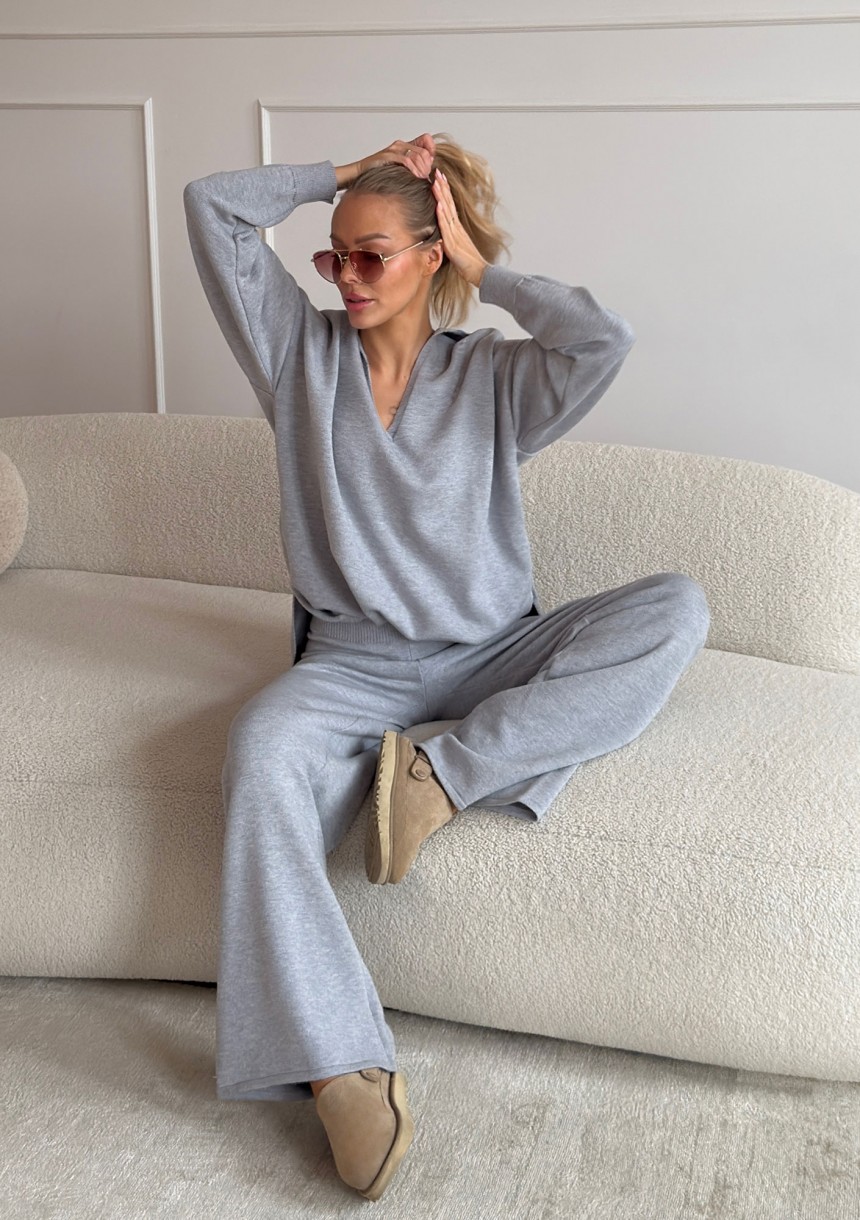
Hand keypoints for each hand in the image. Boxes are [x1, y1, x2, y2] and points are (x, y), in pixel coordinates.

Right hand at [356, 133, 435, 179]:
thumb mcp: (397, 168)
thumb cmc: (377, 173)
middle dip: (428, 166)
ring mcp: (394, 150)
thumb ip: (410, 166)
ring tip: (422, 179)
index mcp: (403, 145)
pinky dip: (414, 171)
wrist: (358, 173)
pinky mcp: (388, 156)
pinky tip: (416, 178)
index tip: (432, 165)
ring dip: (423, 170)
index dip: (432, 151)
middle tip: (427, 177)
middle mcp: (400, 145)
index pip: (426, 139)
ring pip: (417, 156)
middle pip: (424, 152)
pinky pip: (407, 161)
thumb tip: (427, 171)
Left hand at [431, 169, 488, 287]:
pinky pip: (447, 227)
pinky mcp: (453, 243)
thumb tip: (442, 234)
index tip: (439, 177)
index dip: (444, 191)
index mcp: (457, 228)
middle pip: (448, 203)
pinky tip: (439, 204)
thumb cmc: (470, 263)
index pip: (450, 205)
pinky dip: (442, 215)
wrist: (480, 273)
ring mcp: (455, 234)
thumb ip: (451, 239)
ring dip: (441, 196)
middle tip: (437, 172)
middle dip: (442, 187)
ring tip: (436, 181)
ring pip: (447, 211)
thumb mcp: (457, 247)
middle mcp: (457, 227)